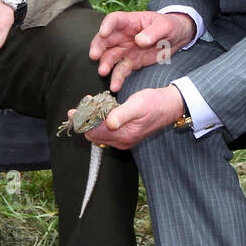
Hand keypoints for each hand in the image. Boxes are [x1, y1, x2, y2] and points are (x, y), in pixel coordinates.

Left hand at [68, 85, 184, 150]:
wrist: (171, 106)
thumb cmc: (155, 103)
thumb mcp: (138, 105)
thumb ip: (122, 114)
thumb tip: (108, 122)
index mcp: (123, 135)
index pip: (94, 132)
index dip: (82, 121)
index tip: (74, 111)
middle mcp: (121, 142)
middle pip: (93, 135)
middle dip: (84, 121)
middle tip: (81, 106)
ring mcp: (123, 140)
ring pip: (98, 134)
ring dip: (91, 121)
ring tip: (88, 106)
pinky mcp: (125, 136)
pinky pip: (105, 132)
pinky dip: (99, 122)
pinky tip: (99, 111)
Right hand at [90, 11, 194, 91]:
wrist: (177, 37)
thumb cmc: (169, 26)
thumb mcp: (165, 26)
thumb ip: (153, 32)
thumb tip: (140, 41)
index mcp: (130, 21)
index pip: (114, 20)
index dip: (107, 26)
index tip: (103, 33)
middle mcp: (124, 35)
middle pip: (106, 39)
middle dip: (98, 47)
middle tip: (94, 56)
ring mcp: (126, 49)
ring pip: (110, 56)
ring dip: (105, 64)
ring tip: (103, 72)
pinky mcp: (131, 62)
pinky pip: (121, 70)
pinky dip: (117, 78)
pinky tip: (115, 85)